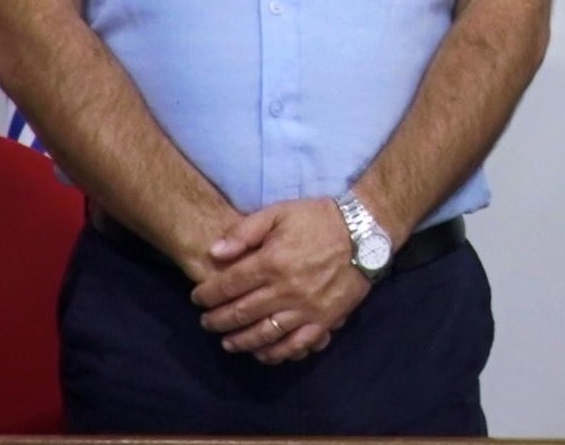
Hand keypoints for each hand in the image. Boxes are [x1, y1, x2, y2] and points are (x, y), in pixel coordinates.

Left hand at [191, 197, 370, 363]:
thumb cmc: (320, 219)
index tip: (198, 298)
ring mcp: (305, 308)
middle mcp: (285, 290)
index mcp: (271, 262)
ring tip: (227, 342)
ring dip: (239, 341)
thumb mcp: (281, 212)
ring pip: (263, 333)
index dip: (207, 295)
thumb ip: (245, 231)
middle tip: (207, 322)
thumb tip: (214, 253)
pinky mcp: (324, 319)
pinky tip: (262, 353)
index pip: (228, 286)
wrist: (366, 231)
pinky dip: (275, 353)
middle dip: (217, 320)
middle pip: (240, 313)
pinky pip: (295, 344)